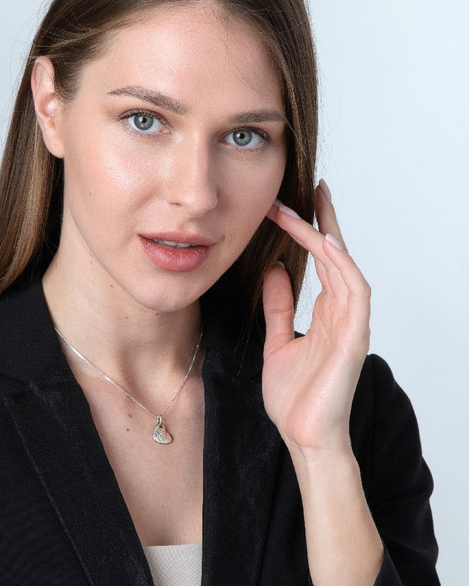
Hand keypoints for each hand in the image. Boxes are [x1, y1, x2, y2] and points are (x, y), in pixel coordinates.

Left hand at [262, 181, 370, 457]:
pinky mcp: (354, 339)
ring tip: (311, 205)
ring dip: (329, 235)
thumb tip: (274, 268)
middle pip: (336, 256)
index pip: (322, 261)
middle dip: (323, 221)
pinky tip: (326, 243)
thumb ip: (278, 305)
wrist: (302, 438)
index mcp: (326, 313)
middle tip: (309, 188)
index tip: (295, 203)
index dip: (311, 230)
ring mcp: (351, 324)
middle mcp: (342, 313)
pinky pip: (353, 294)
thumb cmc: (294, 396)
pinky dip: (342, 267)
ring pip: (346, 267)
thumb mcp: (277, 339)